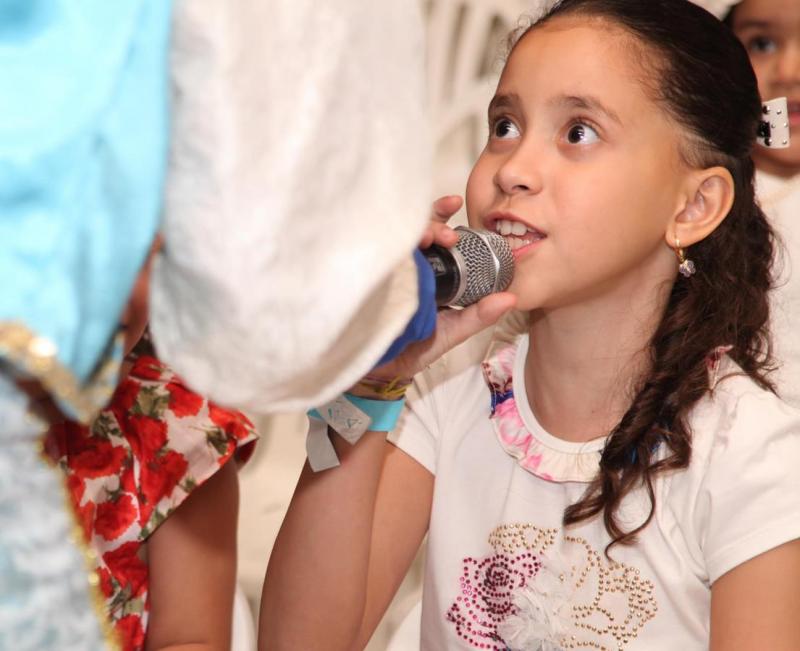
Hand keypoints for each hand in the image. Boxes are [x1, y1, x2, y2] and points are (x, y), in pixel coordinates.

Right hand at [364, 195, 516, 384]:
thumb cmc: (415, 349)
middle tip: (446, 234)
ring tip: (430, 238)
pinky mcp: (368, 279)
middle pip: (414, 229)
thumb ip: (480, 315)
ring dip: (415, 232)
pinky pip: (375, 255)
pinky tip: (399, 247)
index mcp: (427, 271)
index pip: (433, 233)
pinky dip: (387, 245)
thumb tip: (511, 298)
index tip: (456, 203)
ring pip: (396, 237)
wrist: (381, 371)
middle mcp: (407, 266)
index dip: (442, 214)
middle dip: (431, 221)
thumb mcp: (453, 332)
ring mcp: (386, 271)